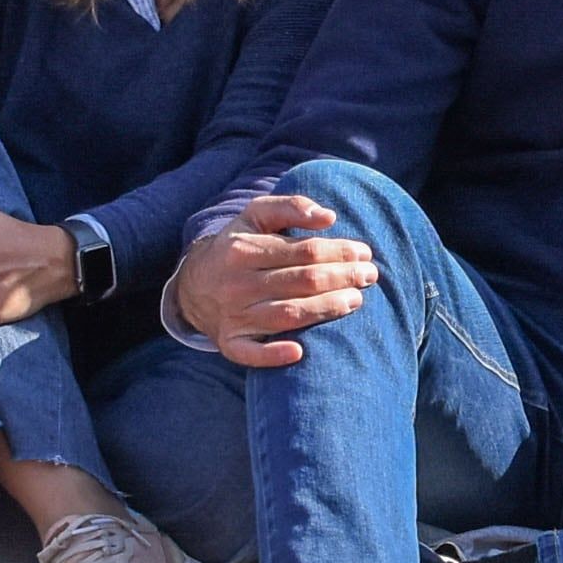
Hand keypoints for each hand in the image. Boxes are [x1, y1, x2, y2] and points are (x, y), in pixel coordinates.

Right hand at [170, 193, 380, 367]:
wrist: (193, 285)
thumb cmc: (237, 247)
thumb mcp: (256, 216)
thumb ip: (291, 207)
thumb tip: (329, 217)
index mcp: (245, 249)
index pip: (304, 251)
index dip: (339, 252)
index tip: (364, 253)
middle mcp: (238, 283)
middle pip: (302, 281)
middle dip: (342, 278)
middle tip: (370, 275)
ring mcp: (233, 315)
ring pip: (288, 314)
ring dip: (327, 309)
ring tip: (356, 300)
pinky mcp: (230, 343)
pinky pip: (251, 353)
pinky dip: (273, 355)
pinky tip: (300, 352)